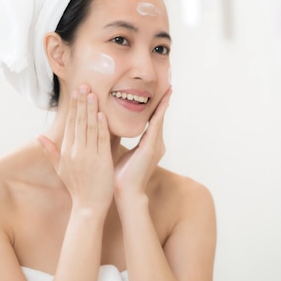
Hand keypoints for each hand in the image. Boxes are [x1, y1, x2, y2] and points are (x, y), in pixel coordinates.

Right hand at [38, 86, 114, 212]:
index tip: (77, 91)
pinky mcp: (102, 161)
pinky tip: (102, 114)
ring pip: (90, 128)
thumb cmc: (76, 188)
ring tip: (93, 93)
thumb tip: (39, 137)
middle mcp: (76, 151)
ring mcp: (89, 156)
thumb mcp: (60, 169)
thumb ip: (51, 152)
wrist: (88, 206)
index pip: (70, 124)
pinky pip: (101, 140)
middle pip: (79, 122)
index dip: (74, 107)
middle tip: (85, 85)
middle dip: (82, 102)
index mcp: (66, 152)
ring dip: (91, 110)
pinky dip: (102, 127)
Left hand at [113, 87, 171, 207]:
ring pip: (160, 120)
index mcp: (149, 146)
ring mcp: (156, 146)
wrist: (127, 193)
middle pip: (159, 118)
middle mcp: (156, 144)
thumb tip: (110, 128)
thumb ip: (120, 140)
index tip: (160, 95)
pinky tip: (162, 104)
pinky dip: (159, 114)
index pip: (153, 122)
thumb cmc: (121, 177)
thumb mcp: (121, 153)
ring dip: (163, 105)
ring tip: (168, 92)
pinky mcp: (151, 148)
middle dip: (164, 103)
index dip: (156, 108)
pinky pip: (155, 126)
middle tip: (169, 87)